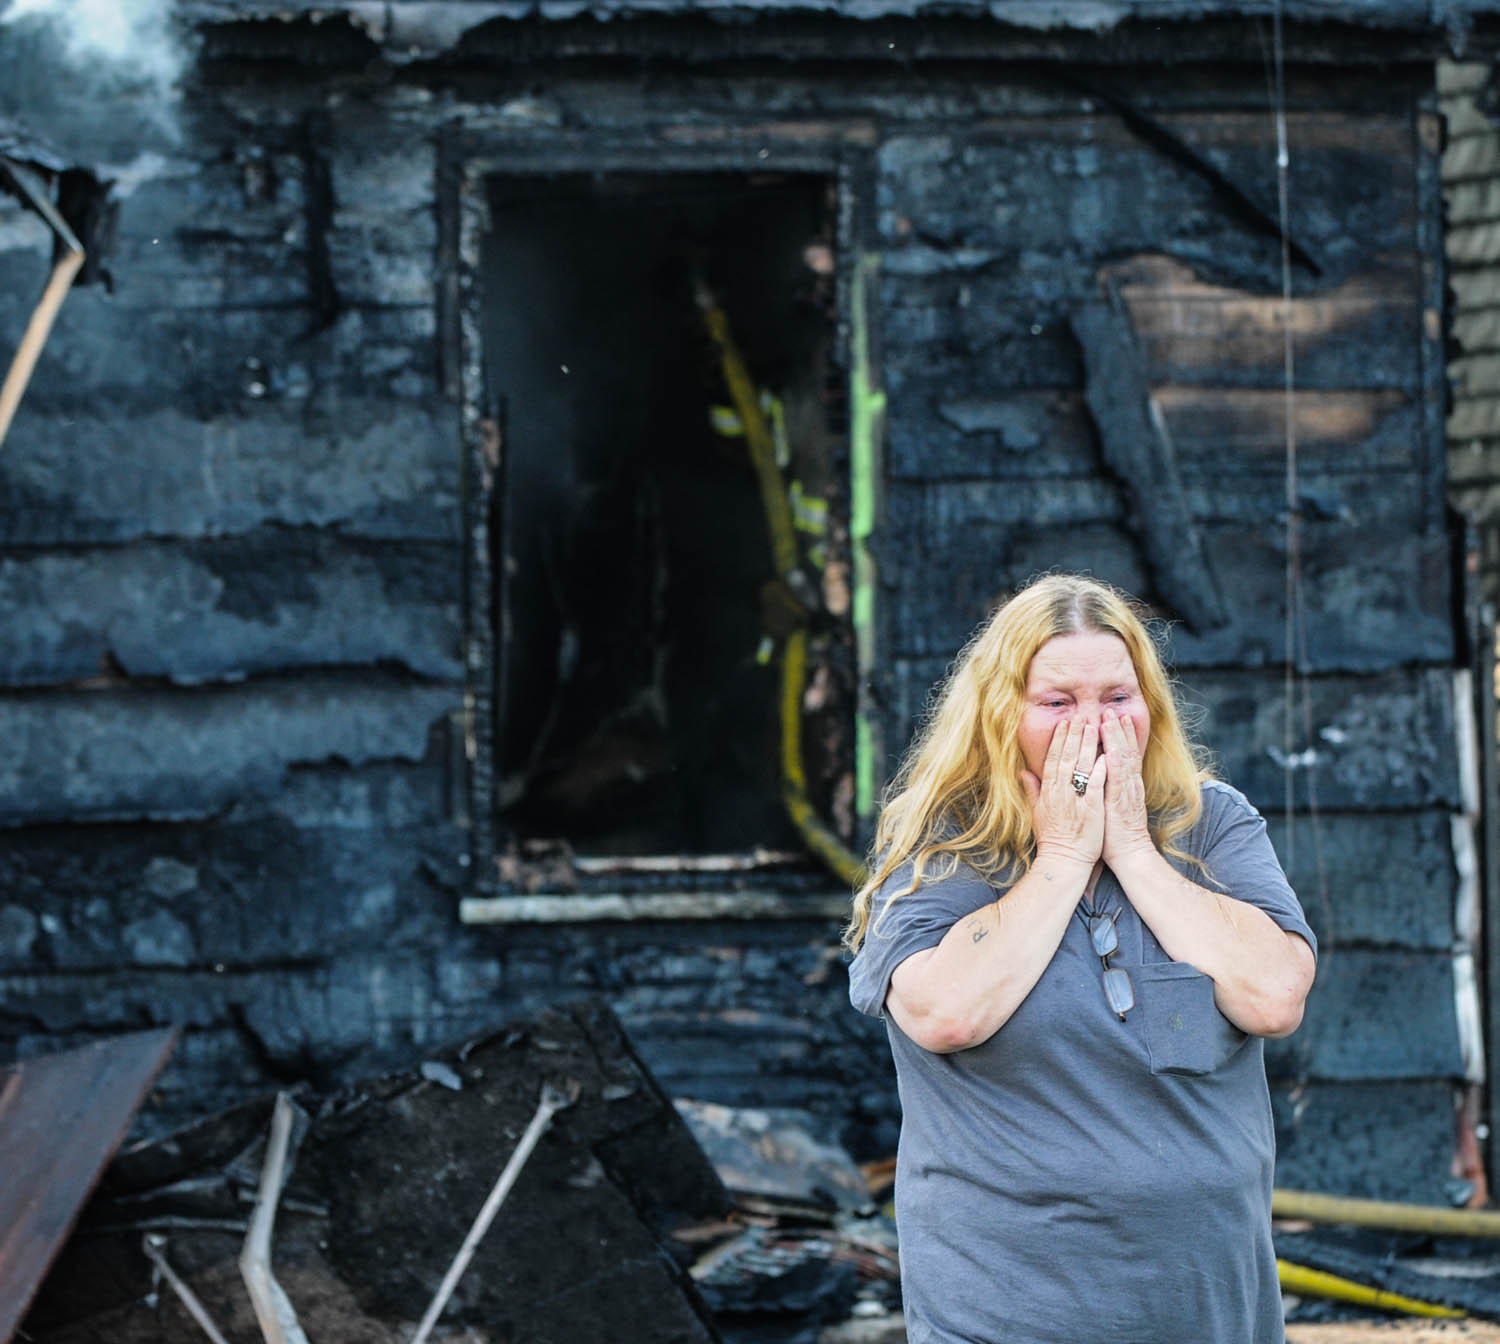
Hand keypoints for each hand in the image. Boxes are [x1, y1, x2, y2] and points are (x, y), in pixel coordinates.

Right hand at [1020, 717, 1104, 868]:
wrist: (1064, 861)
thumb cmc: (1052, 838)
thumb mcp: (1037, 812)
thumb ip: (1032, 789)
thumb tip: (1023, 771)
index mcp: (1049, 791)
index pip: (1053, 759)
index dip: (1059, 740)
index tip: (1065, 723)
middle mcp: (1061, 791)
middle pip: (1067, 757)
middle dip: (1074, 735)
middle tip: (1081, 717)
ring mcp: (1076, 799)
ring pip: (1082, 766)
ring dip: (1088, 744)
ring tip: (1094, 726)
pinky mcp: (1092, 808)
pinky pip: (1096, 784)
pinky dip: (1100, 769)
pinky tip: (1105, 754)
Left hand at [1100, 709, 1152, 864]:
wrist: (1129, 855)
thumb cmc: (1114, 834)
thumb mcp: (1106, 806)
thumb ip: (1099, 788)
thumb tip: (1090, 775)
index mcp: (1123, 786)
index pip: (1121, 755)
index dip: (1116, 736)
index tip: (1109, 718)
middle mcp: (1128, 785)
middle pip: (1125, 751)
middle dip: (1118, 730)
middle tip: (1111, 710)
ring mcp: (1127, 793)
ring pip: (1124, 760)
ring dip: (1118, 739)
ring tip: (1112, 719)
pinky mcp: (1121, 803)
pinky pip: (1119, 780)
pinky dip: (1116, 764)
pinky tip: (1111, 750)